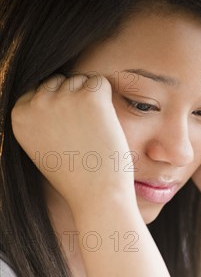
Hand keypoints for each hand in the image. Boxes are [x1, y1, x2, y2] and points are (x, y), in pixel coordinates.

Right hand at [11, 74, 135, 212]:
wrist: (97, 195)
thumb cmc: (75, 177)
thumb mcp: (41, 148)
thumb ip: (38, 119)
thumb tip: (48, 90)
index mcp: (18, 116)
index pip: (38, 91)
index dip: (58, 109)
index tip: (66, 134)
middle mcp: (36, 103)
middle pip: (58, 82)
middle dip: (73, 102)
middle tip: (82, 137)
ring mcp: (62, 97)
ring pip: (79, 81)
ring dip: (90, 102)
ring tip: (92, 135)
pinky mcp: (89, 97)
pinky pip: (100, 83)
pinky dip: (107, 100)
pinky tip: (105, 126)